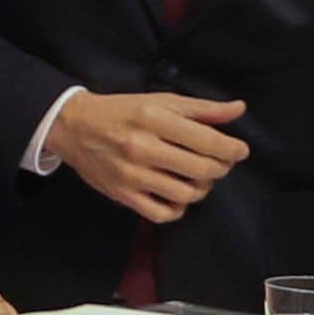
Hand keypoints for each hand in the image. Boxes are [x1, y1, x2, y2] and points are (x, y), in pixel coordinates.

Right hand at [50, 91, 252, 223]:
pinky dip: (177, 208)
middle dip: (220, 168)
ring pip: (186, 195)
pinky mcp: (122, 194)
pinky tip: (176, 195)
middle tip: (219, 163)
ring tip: (196, 178)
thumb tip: (238, 110)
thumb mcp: (161, 101)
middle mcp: (142, 147)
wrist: (74, 127)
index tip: (239, 150)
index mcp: (154, 119)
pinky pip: (162, 213)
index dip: (233, 149)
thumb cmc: (121, 112)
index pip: (208, 141)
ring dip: (201, 188)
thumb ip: (202, 108)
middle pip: (202, 170)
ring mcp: (131, 174)